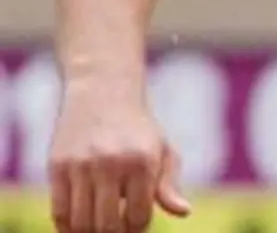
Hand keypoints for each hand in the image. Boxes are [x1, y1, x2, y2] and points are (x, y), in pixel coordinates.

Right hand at [48, 80, 190, 232]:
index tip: (135, 225)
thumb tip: (184, 212)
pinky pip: (59, 213)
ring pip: (81, 223)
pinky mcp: (58, 166)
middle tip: (116, 228)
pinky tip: (79, 223)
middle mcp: (112, 163)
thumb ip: (169, 185)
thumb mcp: (161, 149)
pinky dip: (68, 227)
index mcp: (143, 162)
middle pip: (108, 226)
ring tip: (99, 225)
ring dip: (90, 232)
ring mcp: (82, 166)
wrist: (102, 91)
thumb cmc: (137, 128)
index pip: (139, 218)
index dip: (137, 229)